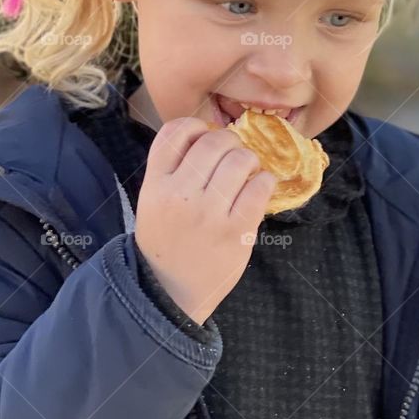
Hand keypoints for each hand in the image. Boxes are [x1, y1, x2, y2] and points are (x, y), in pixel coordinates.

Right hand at [134, 117, 275, 325]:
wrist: (171, 291)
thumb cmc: (167, 241)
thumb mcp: (153, 201)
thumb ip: (174, 169)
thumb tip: (212, 133)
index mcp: (155, 184)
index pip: (175, 132)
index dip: (197, 126)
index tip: (206, 138)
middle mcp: (180, 194)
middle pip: (214, 140)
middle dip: (230, 142)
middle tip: (233, 158)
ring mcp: (209, 213)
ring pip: (240, 158)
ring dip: (249, 161)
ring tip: (246, 175)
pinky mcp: (236, 230)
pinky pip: (260, 186)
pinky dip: (264, 181)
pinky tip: (257, 189)